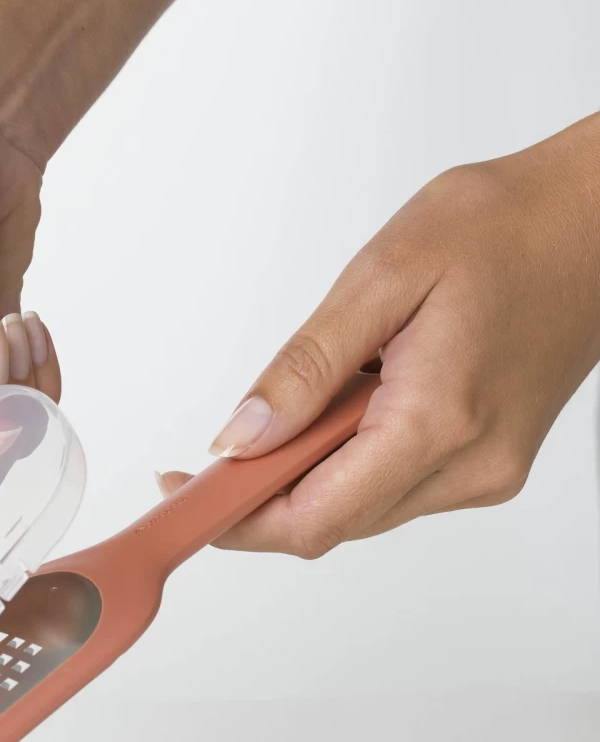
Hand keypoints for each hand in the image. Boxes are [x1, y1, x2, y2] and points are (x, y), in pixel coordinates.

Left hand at [158, 112, 599, 554]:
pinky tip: (353, 402)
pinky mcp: (490, 464)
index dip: (236, 519)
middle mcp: (471, 468)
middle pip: (331, 523)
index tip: (183, 495)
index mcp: (438, 424)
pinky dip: (349, 460)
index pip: (311, 518)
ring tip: (304, 401)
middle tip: (215, 453)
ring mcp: (486, 472)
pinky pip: (394, 486)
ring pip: (360, 508)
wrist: (598, 218)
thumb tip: (239, 438)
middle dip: (261, 496)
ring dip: (306, 474)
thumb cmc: (503, 227)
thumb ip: (304, 368)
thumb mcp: (381, 278)